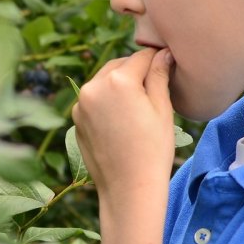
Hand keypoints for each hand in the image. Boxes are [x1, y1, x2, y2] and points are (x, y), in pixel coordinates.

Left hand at [71, 48, 175, 198]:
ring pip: (104, 81)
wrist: (128, 189)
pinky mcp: (76, 120)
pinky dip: (107, 101)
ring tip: (138, 105)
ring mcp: (81, 104)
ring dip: (119, 84)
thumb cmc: (153, 151)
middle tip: (154, 87)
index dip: (158, 60)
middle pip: (119, 65)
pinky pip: (94, 100)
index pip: (142, 56)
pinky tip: (122, 120)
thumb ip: (159, 75)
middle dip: (136, 71)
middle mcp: (94, 87)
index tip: (167, 67)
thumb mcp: (162, 109)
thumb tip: (163, 53)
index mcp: (118, 81)